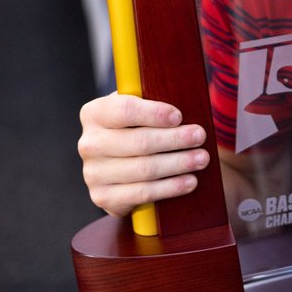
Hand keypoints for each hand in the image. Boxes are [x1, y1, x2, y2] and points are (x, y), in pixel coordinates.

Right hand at [78, 92, 210, 216]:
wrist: (122, 166)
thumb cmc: (138, 128)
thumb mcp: (139, 108)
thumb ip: (152, 99)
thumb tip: (182, 93)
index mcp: (94, 113)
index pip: (125, 110)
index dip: (154, 113)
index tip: (179, 116)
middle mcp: (89, 143)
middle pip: (139, 142)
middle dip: (175, 139)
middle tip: (200, 136)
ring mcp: (93, 174)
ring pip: (144, 169)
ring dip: (178, 163)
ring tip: (201, 158)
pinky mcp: (103, 198)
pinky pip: (142, 194)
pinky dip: (170, 187)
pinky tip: (190, 181)